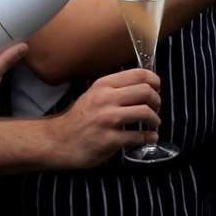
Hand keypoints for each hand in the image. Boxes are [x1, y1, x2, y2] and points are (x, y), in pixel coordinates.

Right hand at [44, 68, 161, 167]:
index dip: (155, 81)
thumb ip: (116, 88)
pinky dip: (149, 137)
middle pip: (146, 92)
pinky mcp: (109, 140)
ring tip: (153, 125)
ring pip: (145, 112)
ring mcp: (107, 120)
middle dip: (157, 102)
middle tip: (156, 110)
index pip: (139, 74)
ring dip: (155, 120)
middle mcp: (106, 99)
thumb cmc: (79, 119)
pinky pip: (138, 136)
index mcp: (104, 85)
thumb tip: (145, 86)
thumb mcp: (94, 94)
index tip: (157, 89)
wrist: (58, 141)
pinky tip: (148, 138)